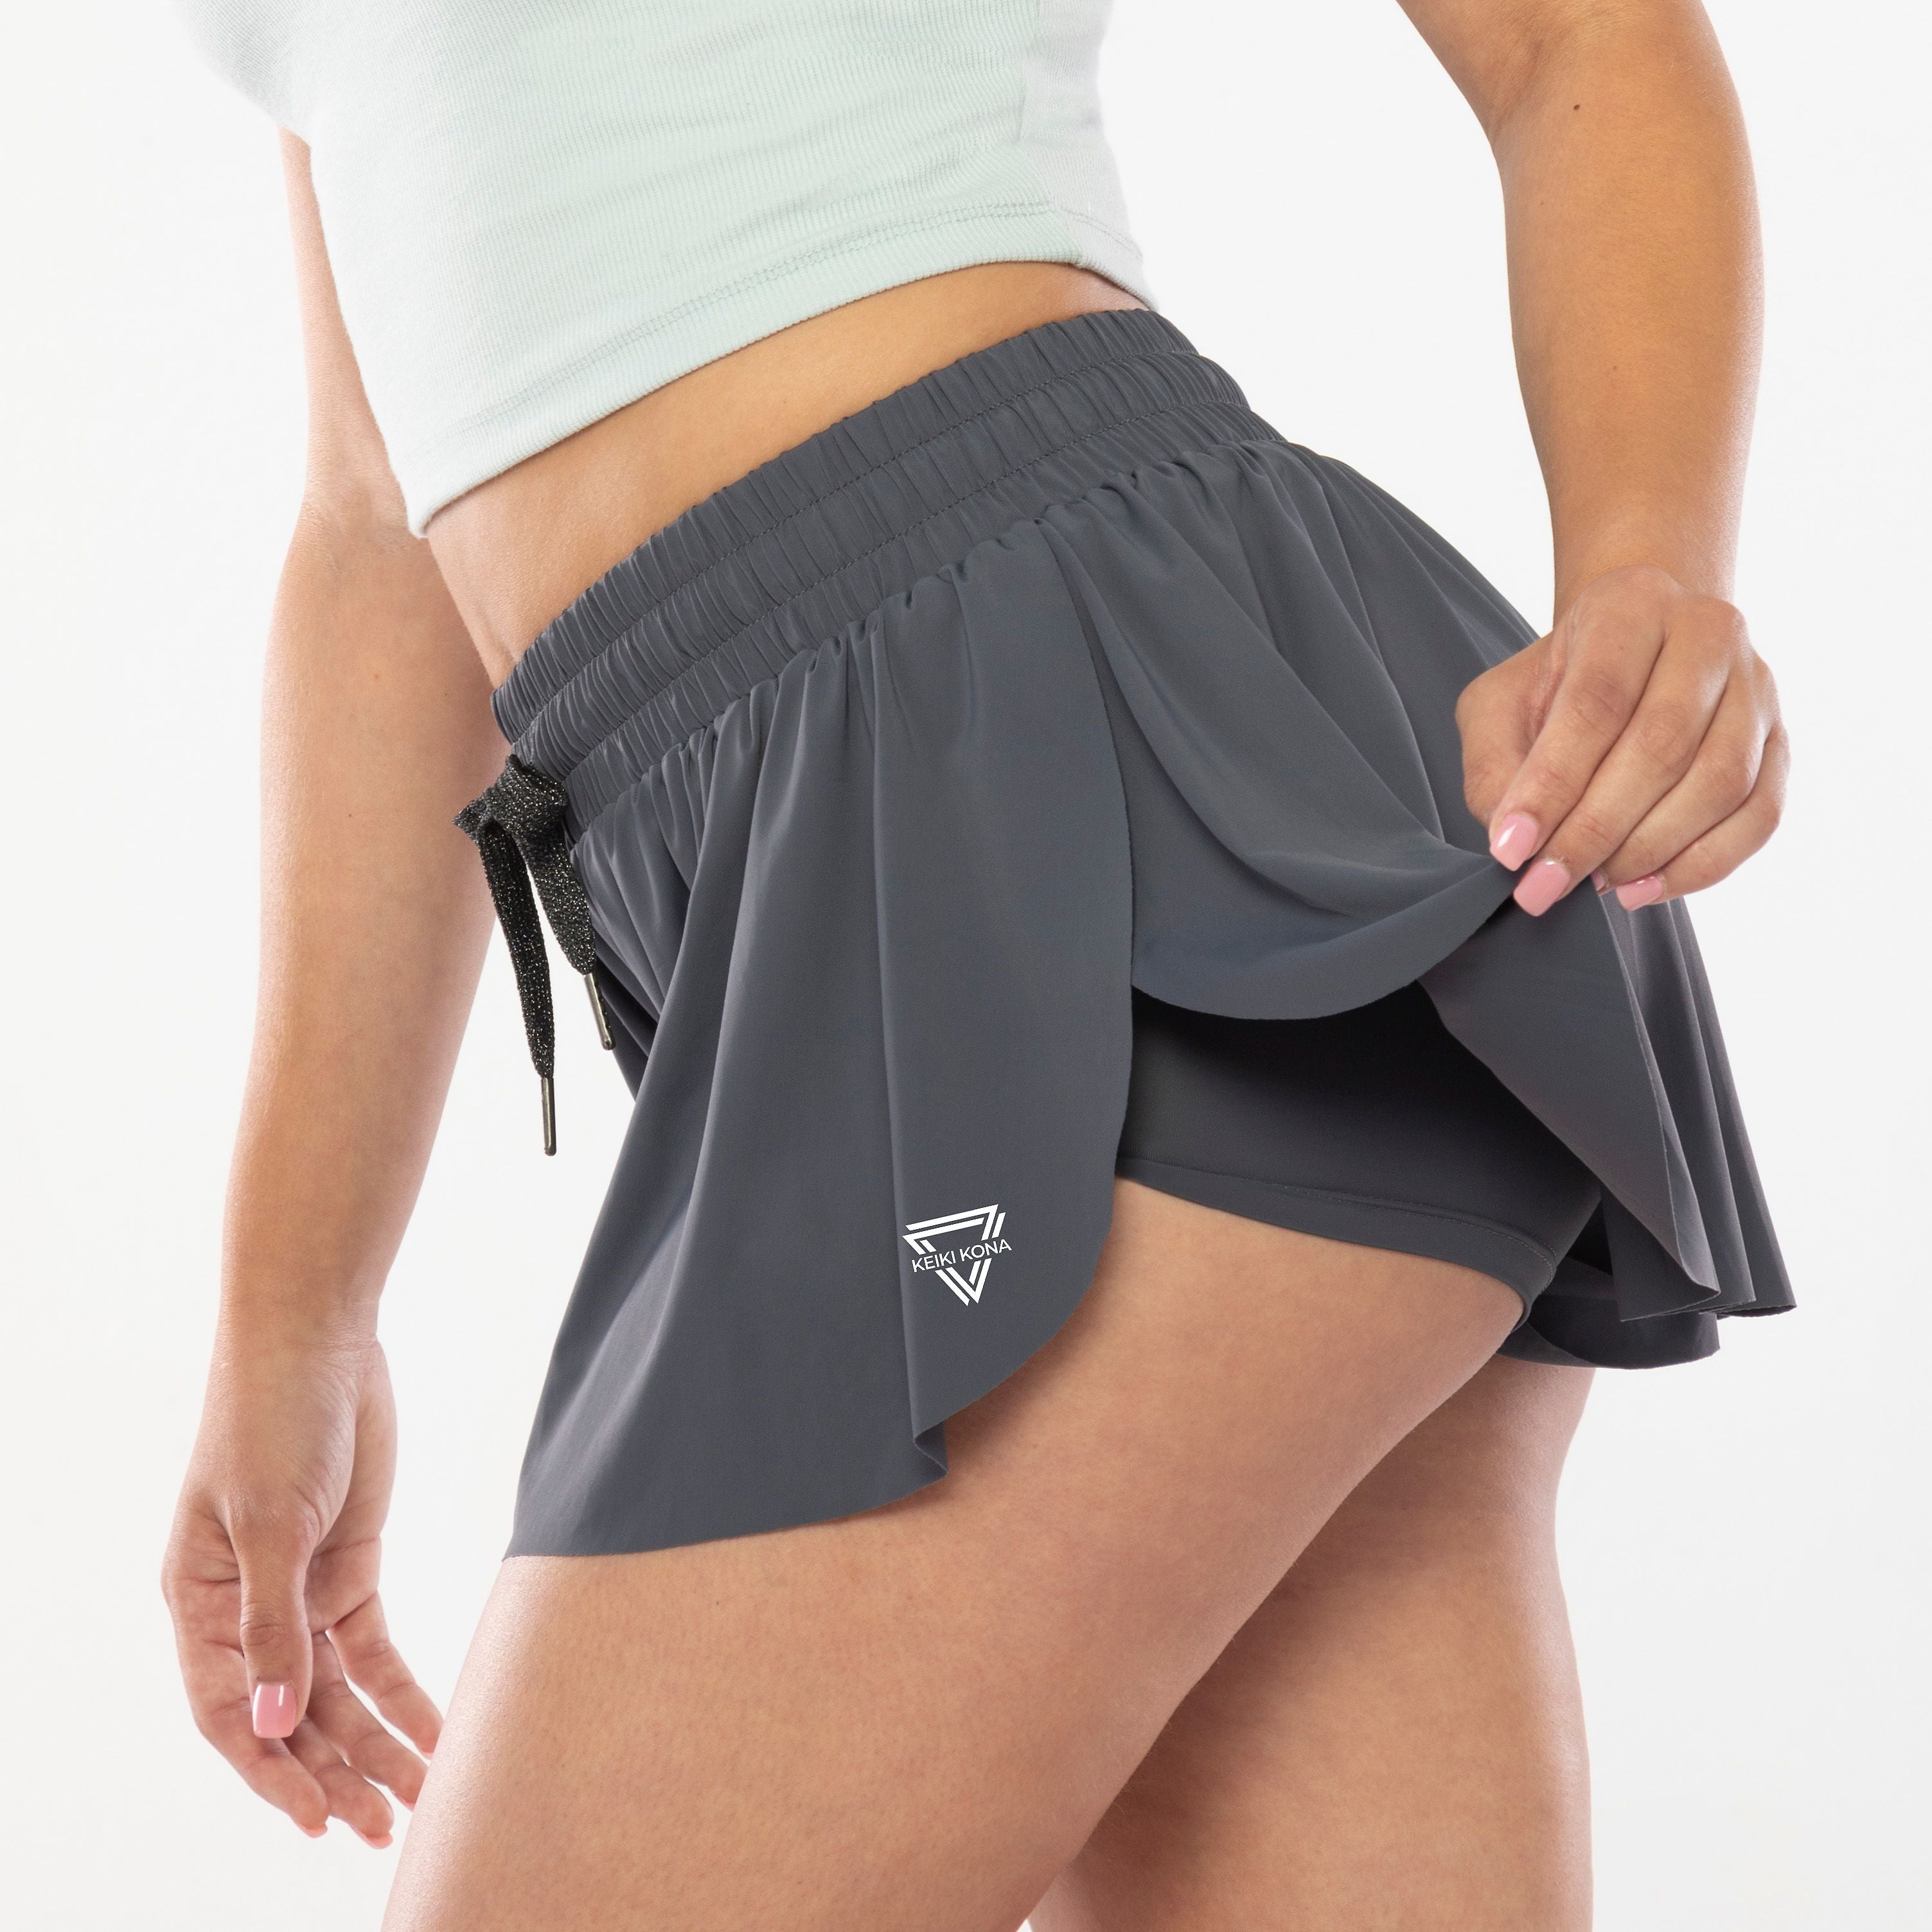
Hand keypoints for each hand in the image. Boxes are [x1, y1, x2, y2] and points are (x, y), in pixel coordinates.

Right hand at [162, 1328, 440, 1843]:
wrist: (318, 1341)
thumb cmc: (271, 1418)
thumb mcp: (269, 1523)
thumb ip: (274, 1626)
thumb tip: (275, 1721)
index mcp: (197, 1605)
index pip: (228, 1713)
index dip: (270, 1771)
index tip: (319, 1819)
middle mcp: (244, 1611)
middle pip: (288, 1714)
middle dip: (332, 1773)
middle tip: (382, 1827)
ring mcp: (300, 1591)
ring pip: (335, 1693)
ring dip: (372, 1746)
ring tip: (416, 1802)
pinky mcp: (349, 1567)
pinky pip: (373, 1651)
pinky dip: (402, 1694)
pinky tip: (433, 1734)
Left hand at [1456, 565, 1787, 913]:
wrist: (1635, 655)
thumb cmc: (1557, 684)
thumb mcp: (1500, 705)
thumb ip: (1497, 766)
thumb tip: (1516, 843)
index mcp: (1632, 605)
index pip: (1596, 703)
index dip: (1552, 784)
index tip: (1513, 850)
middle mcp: (1709, 633)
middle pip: (1662, 744)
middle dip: (1596, 829)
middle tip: (1546, 884)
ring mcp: (1757, 687)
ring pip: (1720, 782)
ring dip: (1649, 850)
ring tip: (1591, 885)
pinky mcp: (1780, 741)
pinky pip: (1760, 814)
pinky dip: (1702, 865)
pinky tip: (1643, 888)